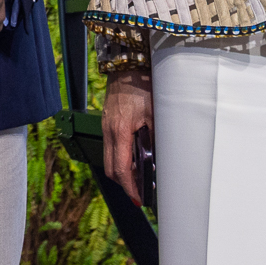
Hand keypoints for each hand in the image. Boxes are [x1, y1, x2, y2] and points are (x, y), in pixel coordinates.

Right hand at [100, 68, 153, 205]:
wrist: (128, 65)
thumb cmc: (144, 85)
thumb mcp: (156, 114)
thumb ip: (156, 137)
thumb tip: (159, 159)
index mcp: (120, 131)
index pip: (121, 169)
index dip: (130, 187)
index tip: (138, 199)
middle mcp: (108, 130)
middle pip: (110, 168)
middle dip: (124, 183)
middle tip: (140, 192)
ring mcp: (106, 125)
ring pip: (109, 158)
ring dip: (122, 171)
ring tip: (139, 177)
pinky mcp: (108, 121)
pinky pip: (110, 146)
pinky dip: (120, 157)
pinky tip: (134, 157)